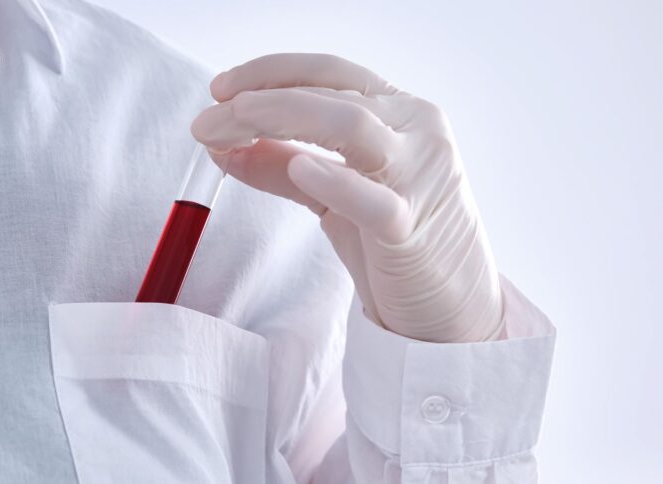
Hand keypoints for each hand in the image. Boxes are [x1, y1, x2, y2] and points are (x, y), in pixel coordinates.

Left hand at [191, 54, 503, 342]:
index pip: (332, 73)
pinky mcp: (413, 227)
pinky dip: (334, 179)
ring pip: (351, 125)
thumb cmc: (399, 245)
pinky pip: (372, 198)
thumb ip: (286, 164)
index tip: (221, 89)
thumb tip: (225, 146)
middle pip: (332, 95)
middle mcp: (419, 132)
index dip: (272, 72)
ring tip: (230, 130)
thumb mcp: (336, 197)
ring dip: (279, 118)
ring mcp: (422, 176)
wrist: (454, 307)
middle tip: (208, 120)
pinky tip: (299, 169)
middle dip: (260, 100)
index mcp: (403, 114)